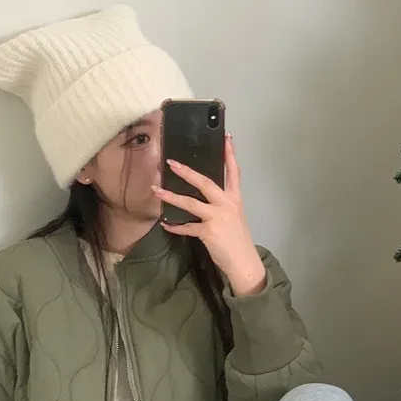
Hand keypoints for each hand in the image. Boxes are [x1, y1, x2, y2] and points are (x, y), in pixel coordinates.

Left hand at [153, 134, 266, 295]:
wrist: (244, 263)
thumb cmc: (238, 241)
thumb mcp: (234, 217)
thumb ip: (222, 205)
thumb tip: (203, 197)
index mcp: (235, 200)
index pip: (234, 172)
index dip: (230, 154)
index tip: (226, 138)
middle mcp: (227, 205)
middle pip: (205, 183)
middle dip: (187, 172)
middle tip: (172, 163)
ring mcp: (217, 218)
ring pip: (191, 203)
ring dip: (171, 196)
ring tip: (157, 191)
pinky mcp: (208, 232)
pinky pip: (187, 227)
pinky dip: (175, 226)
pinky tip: (165, 224)